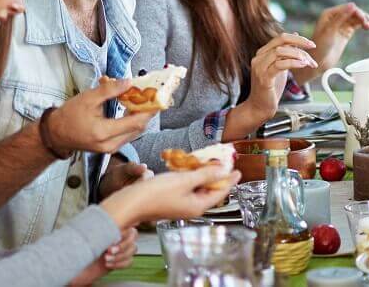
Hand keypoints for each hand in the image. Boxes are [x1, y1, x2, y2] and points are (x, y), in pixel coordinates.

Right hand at [47, 77, 153, 153]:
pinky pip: (127, 135)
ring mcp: (110, 149)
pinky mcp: (110, 148)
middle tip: (153, 96)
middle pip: (138, 129)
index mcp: (104, 132)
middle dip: (147, 112)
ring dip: (140, 117)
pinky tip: (131, 109)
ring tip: (143, 100)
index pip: (135, 122)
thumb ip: (110, 90)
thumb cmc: (69, 115)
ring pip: (134, 132)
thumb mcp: (88, 98)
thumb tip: (129, 81)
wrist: (56, 134)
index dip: (149, 110)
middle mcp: (110, 145)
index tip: (158, 98)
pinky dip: (132, 122)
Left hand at [68, 228, 136, 284]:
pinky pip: (129, 261)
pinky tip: (109, 263)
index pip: (127, 222)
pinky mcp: (118, 261)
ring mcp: (117, 249)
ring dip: (121, 254)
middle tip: (109, 248)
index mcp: (107, 226)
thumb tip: (102, 217)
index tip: (114, 236)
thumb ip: (94, 228)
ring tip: (107, 257)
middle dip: (123, 244)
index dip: (124, 230)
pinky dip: (120, 263)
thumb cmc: (74, 254)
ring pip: (133, 248)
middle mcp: (114, 236)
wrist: (71, 270)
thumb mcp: (82, 238)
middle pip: (133, 235)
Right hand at [101, 166, 238, 227]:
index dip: (230, 180)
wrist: (130, 203)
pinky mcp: (170, 200)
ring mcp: (180, 205)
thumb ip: (205, 175)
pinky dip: (189, 177)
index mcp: (198, 206)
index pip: (220, 192)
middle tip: (221, 161)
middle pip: (209, 190)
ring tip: (206, 162)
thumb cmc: (155, 194)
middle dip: (216, 175)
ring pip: (197, 188)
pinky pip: (186, 188)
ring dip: (202, 174)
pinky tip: (186, 168)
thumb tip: (222, 170)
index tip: (238, 170)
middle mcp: (191, 208)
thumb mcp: (184, 180)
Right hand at [246, 33, 317, 108]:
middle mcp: (259, 57)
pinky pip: (280, 65)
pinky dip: (293, 63)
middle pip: (281, 41)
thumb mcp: (280, 67)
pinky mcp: (264, 77)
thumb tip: (295, 36)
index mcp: (263, 53)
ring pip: (280, 51)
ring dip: (298, 54)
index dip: (297, 38)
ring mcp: (260, 67)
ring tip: (308, 61)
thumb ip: (286, 53)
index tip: (310, 44)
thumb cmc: (271, 89)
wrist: (259, 107)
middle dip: (299, 42)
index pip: (281, 38)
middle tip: (312, 46)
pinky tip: (303, 65)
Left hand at [295, 4, 368, 83]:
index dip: (357, 12)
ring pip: (356, 18)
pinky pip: (356, 25)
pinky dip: (363, 24)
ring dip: (364, 19)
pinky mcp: (346, 32)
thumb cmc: (320, 46)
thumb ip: (341, 17)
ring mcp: (341, 25)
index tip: (365, 20)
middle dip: (362, 16)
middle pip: (353, 12)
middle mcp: (335, 17)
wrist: (319, 62)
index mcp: (329, 14)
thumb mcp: (330, 31)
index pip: (347, 8)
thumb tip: (353, 5)